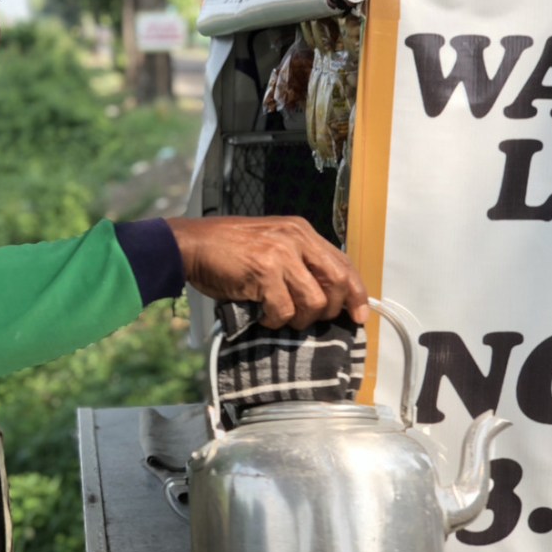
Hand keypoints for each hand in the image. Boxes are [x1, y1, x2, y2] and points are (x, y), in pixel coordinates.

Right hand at [165, 216, 368, 328]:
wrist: (191, 244)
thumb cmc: (227, 248)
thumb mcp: (271, 243)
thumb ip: (298, 260)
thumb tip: (323, 294)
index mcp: (301, 231)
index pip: (343, 263)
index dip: (356, 292)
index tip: (360, 314)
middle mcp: (296, 239)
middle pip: (336, 283)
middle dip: (330, 309)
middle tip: (311, 319)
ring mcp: (280, 254)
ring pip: (313, 301)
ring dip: (299, 318)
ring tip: (280, 316)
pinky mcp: (264, 272)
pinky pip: (283, 310)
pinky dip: (274, 320)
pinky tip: (261, 315)